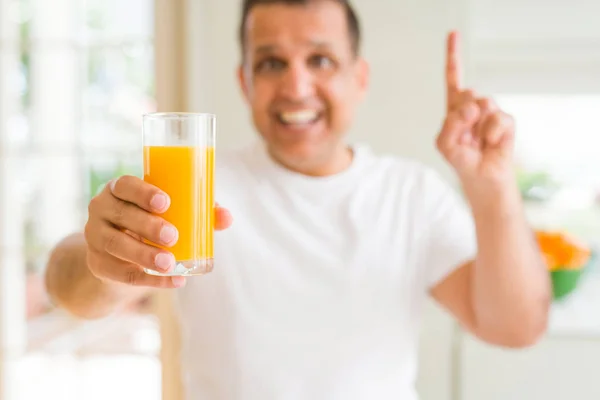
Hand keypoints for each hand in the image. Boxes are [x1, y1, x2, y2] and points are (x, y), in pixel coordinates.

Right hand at [84, 175, 231, 287]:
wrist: (117, 255)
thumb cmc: (149, 223)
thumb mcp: (168, 214)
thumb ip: (199, 212)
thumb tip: (227, 217)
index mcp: (119, 190)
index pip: (124, 185)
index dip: (142, 192)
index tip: (165, 203)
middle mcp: (101, 210)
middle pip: (121, 215)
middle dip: (148, 226)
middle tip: (173, 236)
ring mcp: (95, 238)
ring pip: (116, 245)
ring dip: (144, 255)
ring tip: (169, 263)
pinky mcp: (98, 264)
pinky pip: (122, 274)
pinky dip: (150, 281)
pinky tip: (173, 281)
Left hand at [436, 31, 515, 186]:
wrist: (482, 178)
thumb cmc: (462, 159)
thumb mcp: (445, 143)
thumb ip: (451, 123)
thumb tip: (472, 107)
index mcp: (455, 108)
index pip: (454, 79)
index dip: (453, 56)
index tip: (453, 34)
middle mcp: (473, 106)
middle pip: (466, 93)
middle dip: (462, 115)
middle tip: (466, 136)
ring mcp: (491, 113)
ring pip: (482, 104)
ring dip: (477, 127)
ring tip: (478, 142)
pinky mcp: (506, 122)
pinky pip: (497, 119)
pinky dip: (492, 134)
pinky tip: (491, 144)